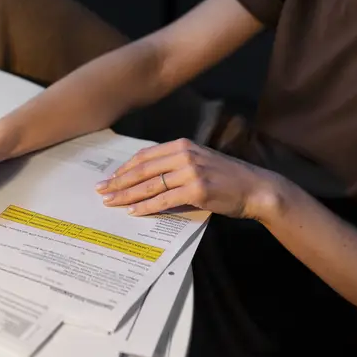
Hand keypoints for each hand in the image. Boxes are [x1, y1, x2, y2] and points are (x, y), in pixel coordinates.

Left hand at [95, 138, 279, 219]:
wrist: (255, 187)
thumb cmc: (227, 177)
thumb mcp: (199, 161)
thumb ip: (175, 164)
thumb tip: (147, 177)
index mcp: (182, 145)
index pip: (145, 156)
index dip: (124, 168)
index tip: (110, 178)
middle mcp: (184, 155)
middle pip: (142, 169)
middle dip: (118, 181)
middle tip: (101, 191)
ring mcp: (190, 172)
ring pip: (149, 185)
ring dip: (126, 195)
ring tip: (111, 202)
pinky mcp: (196, 190)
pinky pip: (163, 200)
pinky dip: (145, 206)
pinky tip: (133, 212)